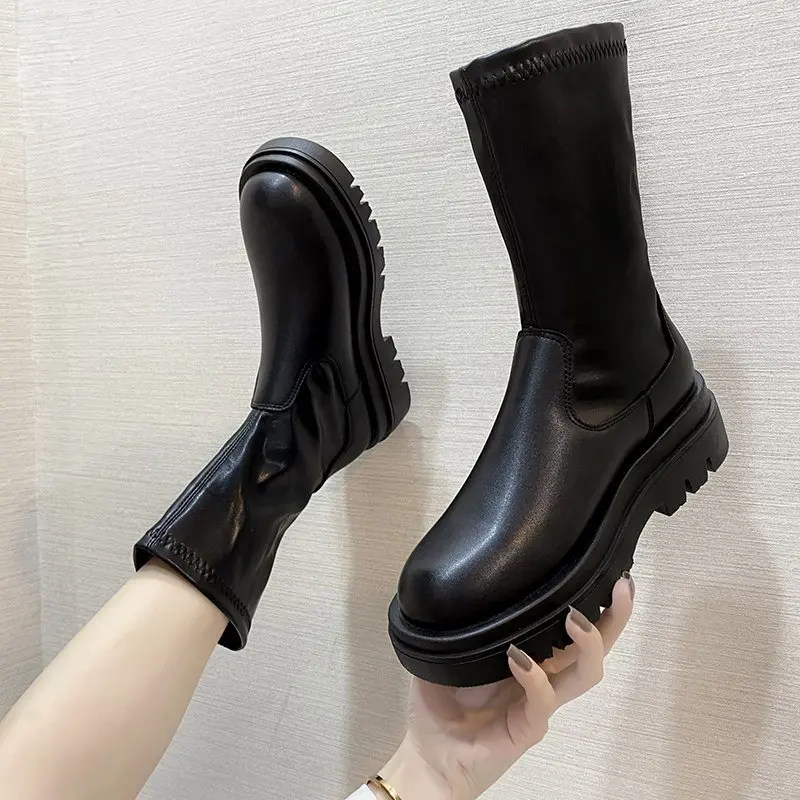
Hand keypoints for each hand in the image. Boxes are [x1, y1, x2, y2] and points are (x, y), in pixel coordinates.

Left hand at [379, 574, 634, 799]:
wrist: (427, 758)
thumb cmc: (437, 703)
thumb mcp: (446, 649)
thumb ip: (457, 619)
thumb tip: (456, 576)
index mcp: (531, 656)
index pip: (569, 627)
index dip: (592, 600)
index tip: (605, 568)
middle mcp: (544, 677)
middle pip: (595, 648)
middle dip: (615, 617)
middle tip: (622, 585)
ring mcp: (539, 704)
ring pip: (584, 675)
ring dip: (589, 644)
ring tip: (576, 617)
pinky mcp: (527, 729)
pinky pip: (542, 702)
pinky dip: (535, 677)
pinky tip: (518, 657)